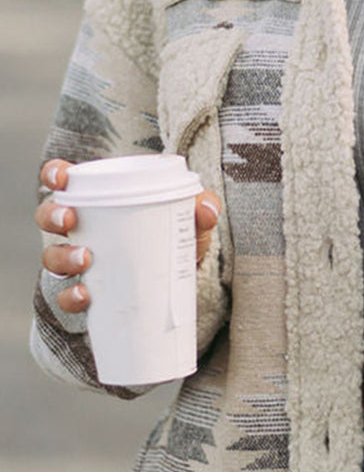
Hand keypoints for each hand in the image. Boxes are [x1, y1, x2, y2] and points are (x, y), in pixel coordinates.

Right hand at [34, 157, 222, 312]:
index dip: (54, 175)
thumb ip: (201, 211)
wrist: (179, 281)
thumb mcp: (189, 222)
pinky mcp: (88, 291)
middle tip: (70, 220)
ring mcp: (80, 261)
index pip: (65, 181)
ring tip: (85, 259)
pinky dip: (71, 297)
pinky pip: (66, 296)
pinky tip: (85, 296)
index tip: (60, 178)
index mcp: (99, 201)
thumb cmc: (174, 237)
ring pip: (53, 257)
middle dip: (53, 216)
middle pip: (49, 217)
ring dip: (63, 256)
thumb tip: (206, 208)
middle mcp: (82, 229)